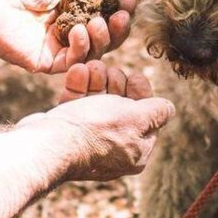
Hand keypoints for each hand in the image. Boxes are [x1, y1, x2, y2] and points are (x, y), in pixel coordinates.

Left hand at [0, 0, 135, 73]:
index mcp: (71, 6)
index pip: (104, 14)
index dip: (120, 10)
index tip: (129, 0)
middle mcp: (66, 28)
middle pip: (105, 37)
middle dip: (119, 28)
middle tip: (122, 15)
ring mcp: (56, 46)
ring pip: (93, 53)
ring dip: (104, 38)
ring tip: (100, 23)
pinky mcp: (44, 62)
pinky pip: (72, 63)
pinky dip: (82, 49)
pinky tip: (80, 31)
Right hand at [21, 61, 171, 180]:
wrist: (49, 144)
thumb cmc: (95, 130)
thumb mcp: (136, 118)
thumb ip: (156, 112)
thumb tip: (169, 109)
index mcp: (136, 150)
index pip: (146, 116)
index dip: (141, 93)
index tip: (132, 76)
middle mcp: (114, 147)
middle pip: (121, 106)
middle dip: (115, 82)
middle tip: (109, 70)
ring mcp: (89, 140)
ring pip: (97, 101)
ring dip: (96, 79)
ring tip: (90, 66)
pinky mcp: (67, 131)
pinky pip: (77, 105)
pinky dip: (78, 86)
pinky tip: (77, 71)